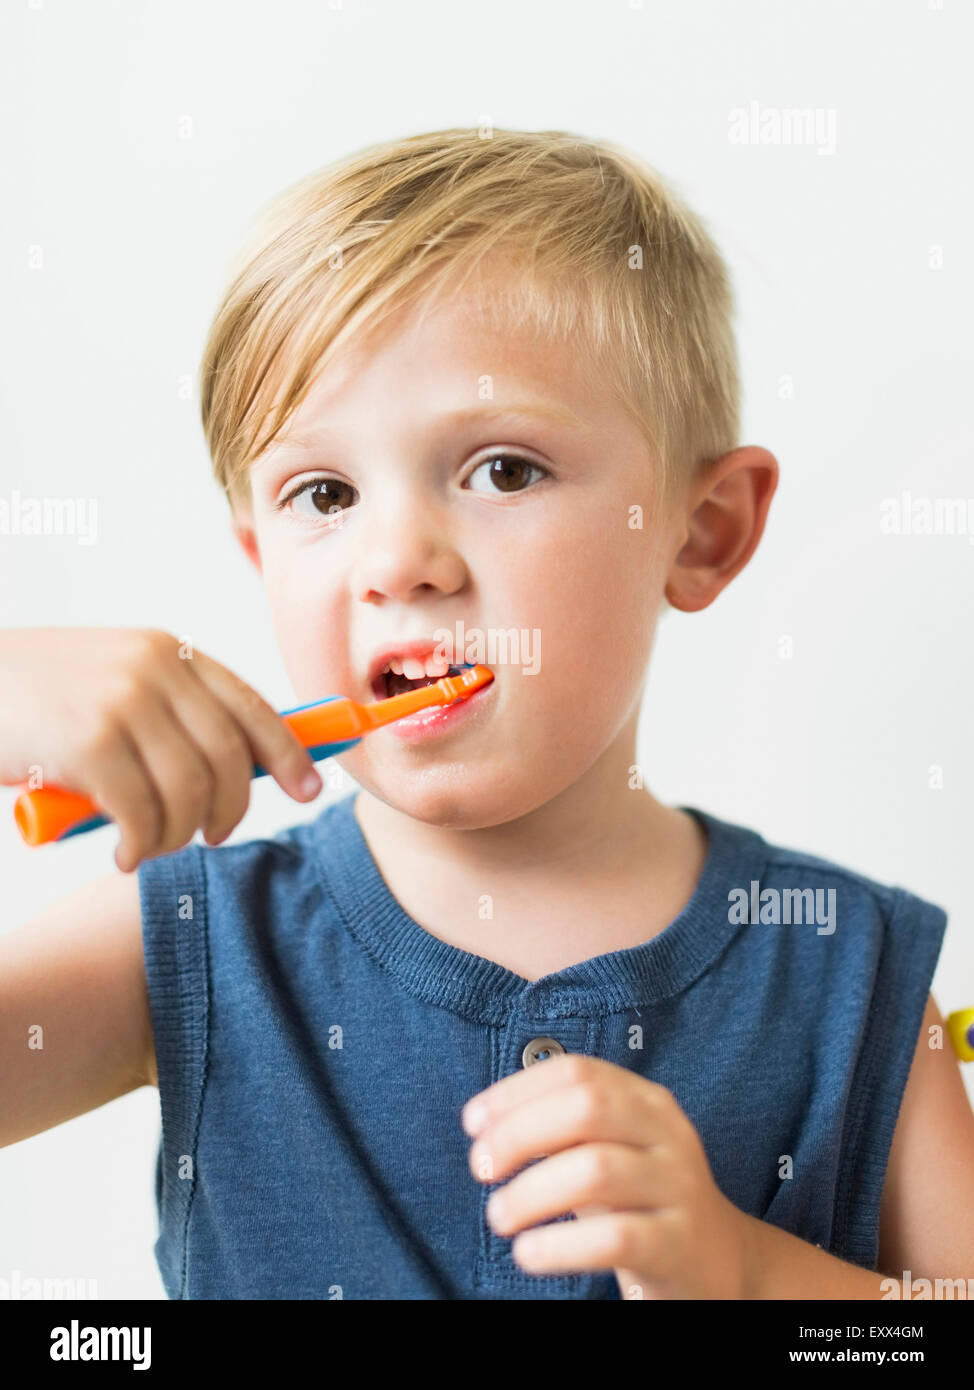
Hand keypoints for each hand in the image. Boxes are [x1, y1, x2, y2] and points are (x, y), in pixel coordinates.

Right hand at [0, 627, 322, 870]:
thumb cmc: (38, 698)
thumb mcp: (114, 679)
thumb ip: (169, 708)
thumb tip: (235, 769)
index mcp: (169, 653)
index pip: (252, 705)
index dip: (290, 753)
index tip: (310, 789)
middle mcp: (154, 670)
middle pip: (230, 756)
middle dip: (233, 808)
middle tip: (214, 835)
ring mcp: (123, 704)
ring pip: (190, 792)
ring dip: (178, 835)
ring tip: (151, 847)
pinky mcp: (89, 744)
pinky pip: (143, 814)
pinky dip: (142, 846)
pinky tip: (125, 852)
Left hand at [462, 1053, 754, 1298]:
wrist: (718, 1264)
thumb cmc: (641, 1201)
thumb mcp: (606, 1152)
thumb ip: (561, 1130)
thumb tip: (488, 1124)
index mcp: (647, 1102)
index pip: (577, 1073)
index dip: (516, 1092)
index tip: (473, 1123)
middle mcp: (668, 1136)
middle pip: (586, 1108)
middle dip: (519, 1132)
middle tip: (481, 1169)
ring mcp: (678, 1189)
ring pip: (595, 1171)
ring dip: (530, 1193)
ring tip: (499, 1216)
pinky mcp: (678, 1245)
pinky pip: (613, 1238)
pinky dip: (558, 1245)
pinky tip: (527, 1253)